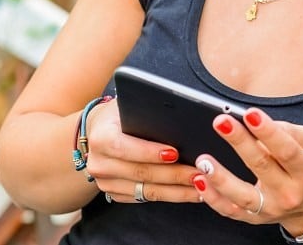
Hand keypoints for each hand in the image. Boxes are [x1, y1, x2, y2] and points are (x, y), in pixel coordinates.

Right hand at [82, 100, 201, 203]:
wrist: (99, 130)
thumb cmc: (122, 113)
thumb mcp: (130, 104)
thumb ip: (148, 111)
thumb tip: (181, 114)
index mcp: (102, 137)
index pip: (126, 147)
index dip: (150, 152)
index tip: (175, 153)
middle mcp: (100, 163)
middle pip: (141, 172)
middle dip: (174, 174)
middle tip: (200, 172)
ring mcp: (106, 182)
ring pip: (147, 190)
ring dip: (178, 190)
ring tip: (203, 184)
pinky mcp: (116, 193)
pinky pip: (147, 198)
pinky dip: (172, 195)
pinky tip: (191, 191)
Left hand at [193, 109, 302, 231]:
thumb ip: (290, 132)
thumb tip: (260, 122)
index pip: (287, 149)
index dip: (268, 131)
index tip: (250, 113)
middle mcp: (290, 192)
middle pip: (261, 165)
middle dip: (240, 142)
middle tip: (221, 122)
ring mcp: (271, 208)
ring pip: (243, 196)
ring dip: (221, 177)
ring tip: (204, 160)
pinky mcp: (255, 219)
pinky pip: (231, 211)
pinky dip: (214, 198)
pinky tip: (201, 181)